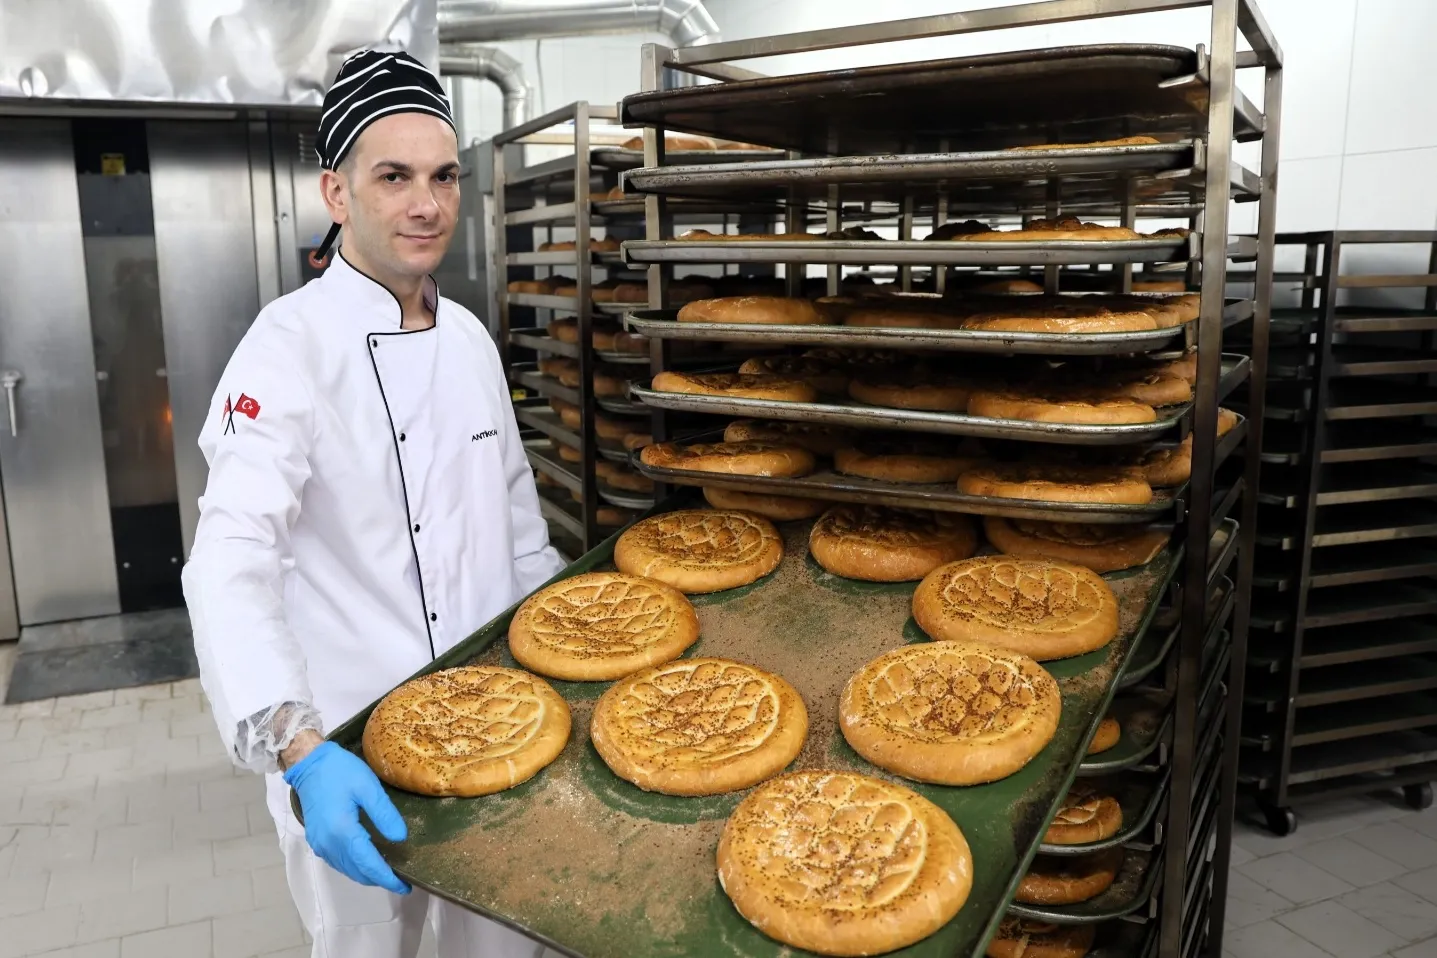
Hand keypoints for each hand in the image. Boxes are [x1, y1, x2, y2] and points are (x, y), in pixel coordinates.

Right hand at [283, 741, 409, 893]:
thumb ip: (384, 815)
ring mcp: (320, 844)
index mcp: (343, 832)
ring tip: (388, 872)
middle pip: (357, 872)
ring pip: (347, 870)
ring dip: (366, 875)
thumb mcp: (368, 787)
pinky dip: (354, 866)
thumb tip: (400, 839)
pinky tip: (367, 860)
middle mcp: (329, 844)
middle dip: (379, 880)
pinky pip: (338, 862)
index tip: (405, 886)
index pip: (369, 864)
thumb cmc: (340, 772)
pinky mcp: (316, 840)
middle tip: (401, 881)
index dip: (387, 878)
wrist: (309, 764)